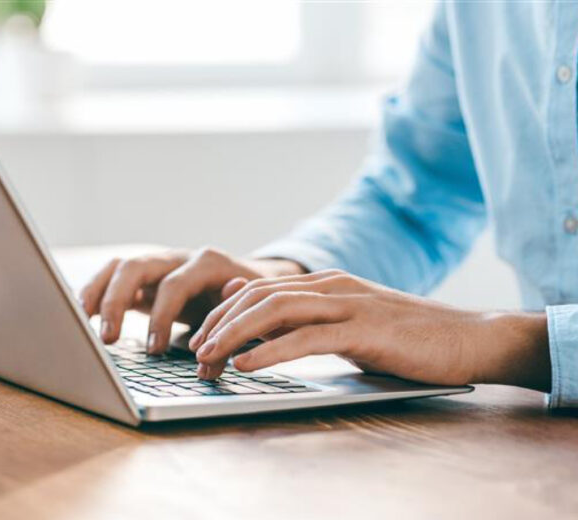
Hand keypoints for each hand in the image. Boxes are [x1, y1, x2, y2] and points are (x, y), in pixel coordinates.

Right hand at [79, 248, 304, 352]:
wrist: (253, 283)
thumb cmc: (251, 302)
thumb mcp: (251, 310)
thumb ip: (236, 319)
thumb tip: (222, 328)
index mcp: (207, 263)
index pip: (175, 284)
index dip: (162, 316)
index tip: (154, 350)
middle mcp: (178, 257)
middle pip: (137, 265)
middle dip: (117, 300)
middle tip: (108, 338)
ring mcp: (159, 264)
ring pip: (119, 266)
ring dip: (97, 292)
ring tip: (81, 321)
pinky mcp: (146, 278)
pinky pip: (113, 277)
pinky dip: (95, 292)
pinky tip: (81, 315)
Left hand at [190, 270, 550, 390]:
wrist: (468, 337)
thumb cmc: (406, 338)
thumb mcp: (347, 324)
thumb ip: (306, 317)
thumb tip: (256, 312)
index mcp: (325, 284)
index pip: (259, 290)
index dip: (223, 313)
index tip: (200, 338)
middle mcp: (331, 286)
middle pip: (259, 297)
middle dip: (220, 323)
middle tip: (194, 351)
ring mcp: (348, 304)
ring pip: (276, 311)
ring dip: (235, 335)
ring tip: (208, 356)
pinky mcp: (364, 329)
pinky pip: (307, 338)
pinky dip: (270, 351)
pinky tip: (247, 364)